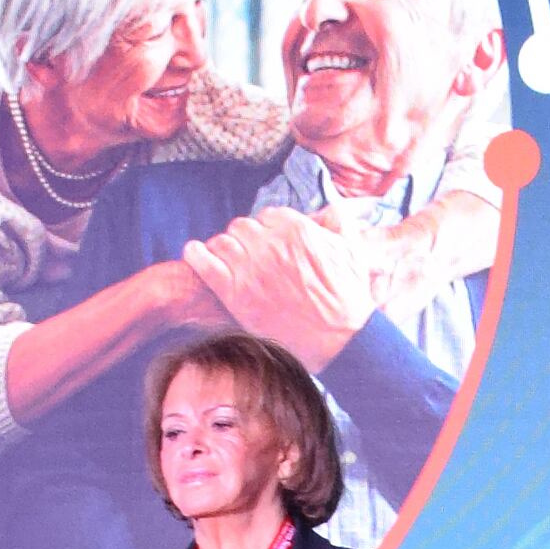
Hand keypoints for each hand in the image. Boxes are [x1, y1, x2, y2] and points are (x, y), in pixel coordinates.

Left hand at [177, 208, 382, 367]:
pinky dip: (196, 255)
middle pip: (242, 227)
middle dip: (246, 240)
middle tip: (251, 258)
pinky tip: (196, 255)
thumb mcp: (353, 250)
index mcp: (297, 229)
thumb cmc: (349, 298)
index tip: (269, 245)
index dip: (267, 231)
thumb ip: (338, 222)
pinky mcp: (236, 293)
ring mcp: (251, 269)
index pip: (267, 216)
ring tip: (230, 263)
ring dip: (224, 250)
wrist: (340, 340)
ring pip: (222, 241)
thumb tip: (328, 209)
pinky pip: (203, 262)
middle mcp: (271, 244)